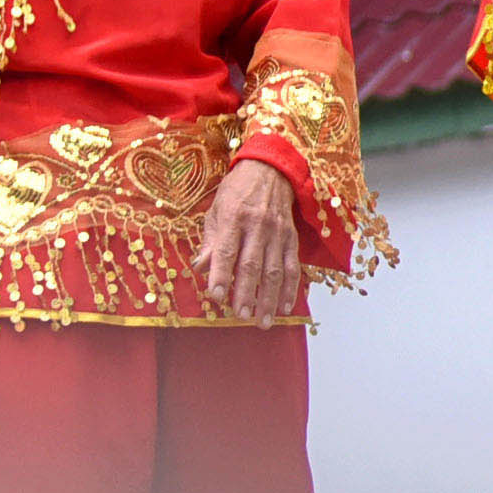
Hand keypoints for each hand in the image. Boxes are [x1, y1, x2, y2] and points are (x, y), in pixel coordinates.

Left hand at [199, 157, 306, 324]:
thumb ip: (211, 241)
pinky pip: (293, 267)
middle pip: (252, 264)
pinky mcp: (292, 239)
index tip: (216, 297)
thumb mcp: (216, 210)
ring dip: (269, 298)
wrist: (270, 170)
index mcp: (233, 217)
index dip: (221, 275)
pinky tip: (284, 308)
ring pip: (275, 271)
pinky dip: (290, 290)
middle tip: (241, 316)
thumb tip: (200, 268)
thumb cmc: (236, 192)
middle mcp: (257, 226)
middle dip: (246, 293)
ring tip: (262, 321)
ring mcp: (278, 233)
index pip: (226, 251)